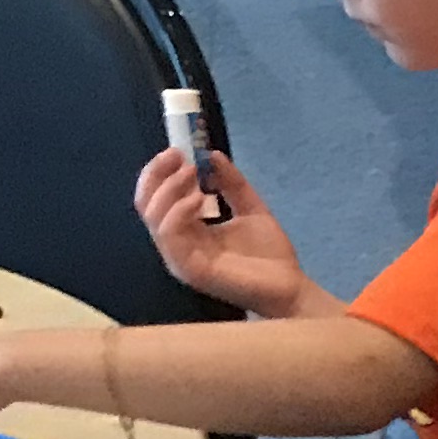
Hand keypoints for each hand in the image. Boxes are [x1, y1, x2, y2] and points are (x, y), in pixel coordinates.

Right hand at [134, 147, 308, 316]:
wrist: (291, 287)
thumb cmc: (270, 255)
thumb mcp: (250, 208)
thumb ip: (232, 184)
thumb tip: (212, 153)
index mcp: (186, 230)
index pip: (156, 198)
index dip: (161, 172)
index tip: (179, 150)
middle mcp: (177, 244)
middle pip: (146, 203)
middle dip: (158, 174)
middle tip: (180, 156)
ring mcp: (180, 257)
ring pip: (154, 216)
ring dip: (170, 188)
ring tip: (193, 173)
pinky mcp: (189, 269)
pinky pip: (170, 234)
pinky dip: (179, 211)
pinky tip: (198, 199)